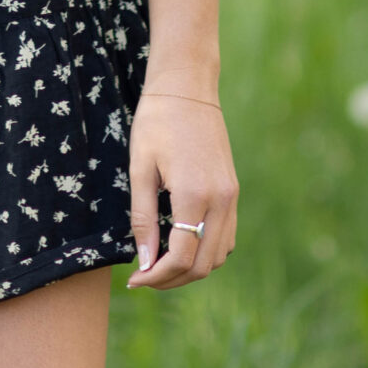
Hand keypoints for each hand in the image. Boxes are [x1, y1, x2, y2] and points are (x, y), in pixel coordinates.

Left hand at [125, 88, 238, 289]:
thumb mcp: (140, 167)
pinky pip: (225, 237)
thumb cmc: (156, 122)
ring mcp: (231, 197)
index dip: (156, 276)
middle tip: (144, 276)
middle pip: (203, 265)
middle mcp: (220, 200)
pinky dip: (206, 251)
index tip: (134, 279)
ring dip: (191, 268)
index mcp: (194, 194)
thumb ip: (142, 217)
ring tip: (160, 263)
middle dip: (172, 279)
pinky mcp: (233, 191)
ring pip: (218, 256)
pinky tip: (182, 243)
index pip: (181, 257)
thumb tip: (144, 261)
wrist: (187, 88)